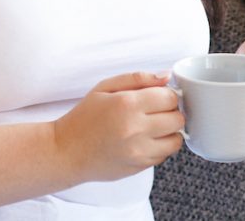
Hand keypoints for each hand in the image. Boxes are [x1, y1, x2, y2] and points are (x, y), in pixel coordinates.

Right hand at [53, 72, 183, 181]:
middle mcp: (136, 129)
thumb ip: (138, 78)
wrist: (67, 151)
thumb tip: (166, 77)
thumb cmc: (84, 118)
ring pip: (176, 139)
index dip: (167, 94)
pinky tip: (145, 140)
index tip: (158, 96)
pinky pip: (165, 155)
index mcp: (127, 104)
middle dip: (171, 112)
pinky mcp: (139, 166)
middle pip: (178, 118)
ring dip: (169, 131)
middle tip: (156, 111)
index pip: (170, 97)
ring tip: (153, 126)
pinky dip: (161, 146)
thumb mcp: (104, 87)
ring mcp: (139, 151)